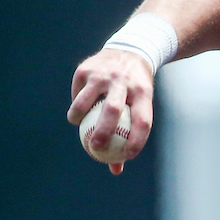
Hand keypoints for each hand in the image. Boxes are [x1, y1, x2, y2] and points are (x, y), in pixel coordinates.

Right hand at [67, 49, 154, 174]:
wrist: (130, 51)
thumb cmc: (136, 89)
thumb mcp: (141, 105)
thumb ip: (130, 134)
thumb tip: (116, 168)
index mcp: (143, 92)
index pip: (142, 121)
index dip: (136, 142)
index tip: (127, 156)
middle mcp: (124, 82)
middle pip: (112, 111)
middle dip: (103, 133)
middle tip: (95, 148)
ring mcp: (103, 74)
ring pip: (86, 102)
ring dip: (78, 117)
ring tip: (78, 125)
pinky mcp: (86, 70)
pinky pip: (78, 94)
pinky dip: (76, 106)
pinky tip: (77, 113)